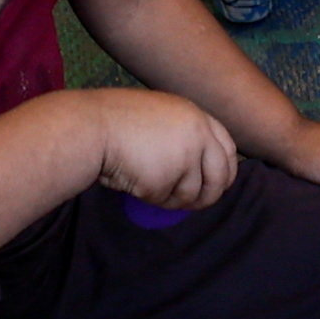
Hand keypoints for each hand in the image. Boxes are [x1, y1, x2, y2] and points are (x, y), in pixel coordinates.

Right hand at [82, 88, 239, 214]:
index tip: (219, 183)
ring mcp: (185, 157)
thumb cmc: (116, 121)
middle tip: (195, 203)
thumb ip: (184, 136)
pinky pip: (166, 200)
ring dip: (173, 198)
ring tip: (147, 182)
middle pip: (221, 176)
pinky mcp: (167, 179)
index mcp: (196, 115)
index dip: (226, 169)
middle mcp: (198, 135)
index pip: (228, 147)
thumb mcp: (160, 116)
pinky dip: (152, 198)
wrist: (91, 127)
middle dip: (210, 194)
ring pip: (192, 194)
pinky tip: (135, 181)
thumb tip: (202, 171)